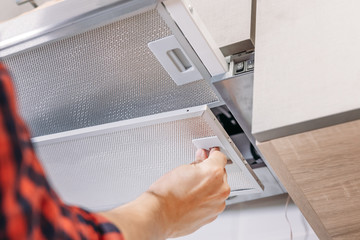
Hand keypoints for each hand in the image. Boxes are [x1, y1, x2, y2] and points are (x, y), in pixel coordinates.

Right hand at [100, 148, 229, 239]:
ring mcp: (217, 204)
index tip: (209, 154)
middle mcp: (220, 190)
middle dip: (209, 170)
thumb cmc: (166, 194)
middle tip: (196, 170)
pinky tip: (192, 197)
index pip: (220, 156)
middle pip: (220, 173)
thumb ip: (197, 163)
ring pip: (217, 189)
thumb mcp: (182, 169)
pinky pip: (212, 202)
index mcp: (214, 173)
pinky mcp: (212, 216)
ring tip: (190, 187)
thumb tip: (202, 162)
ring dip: (208, 186)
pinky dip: (205, 198)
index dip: (213, 154)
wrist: (158, 215)